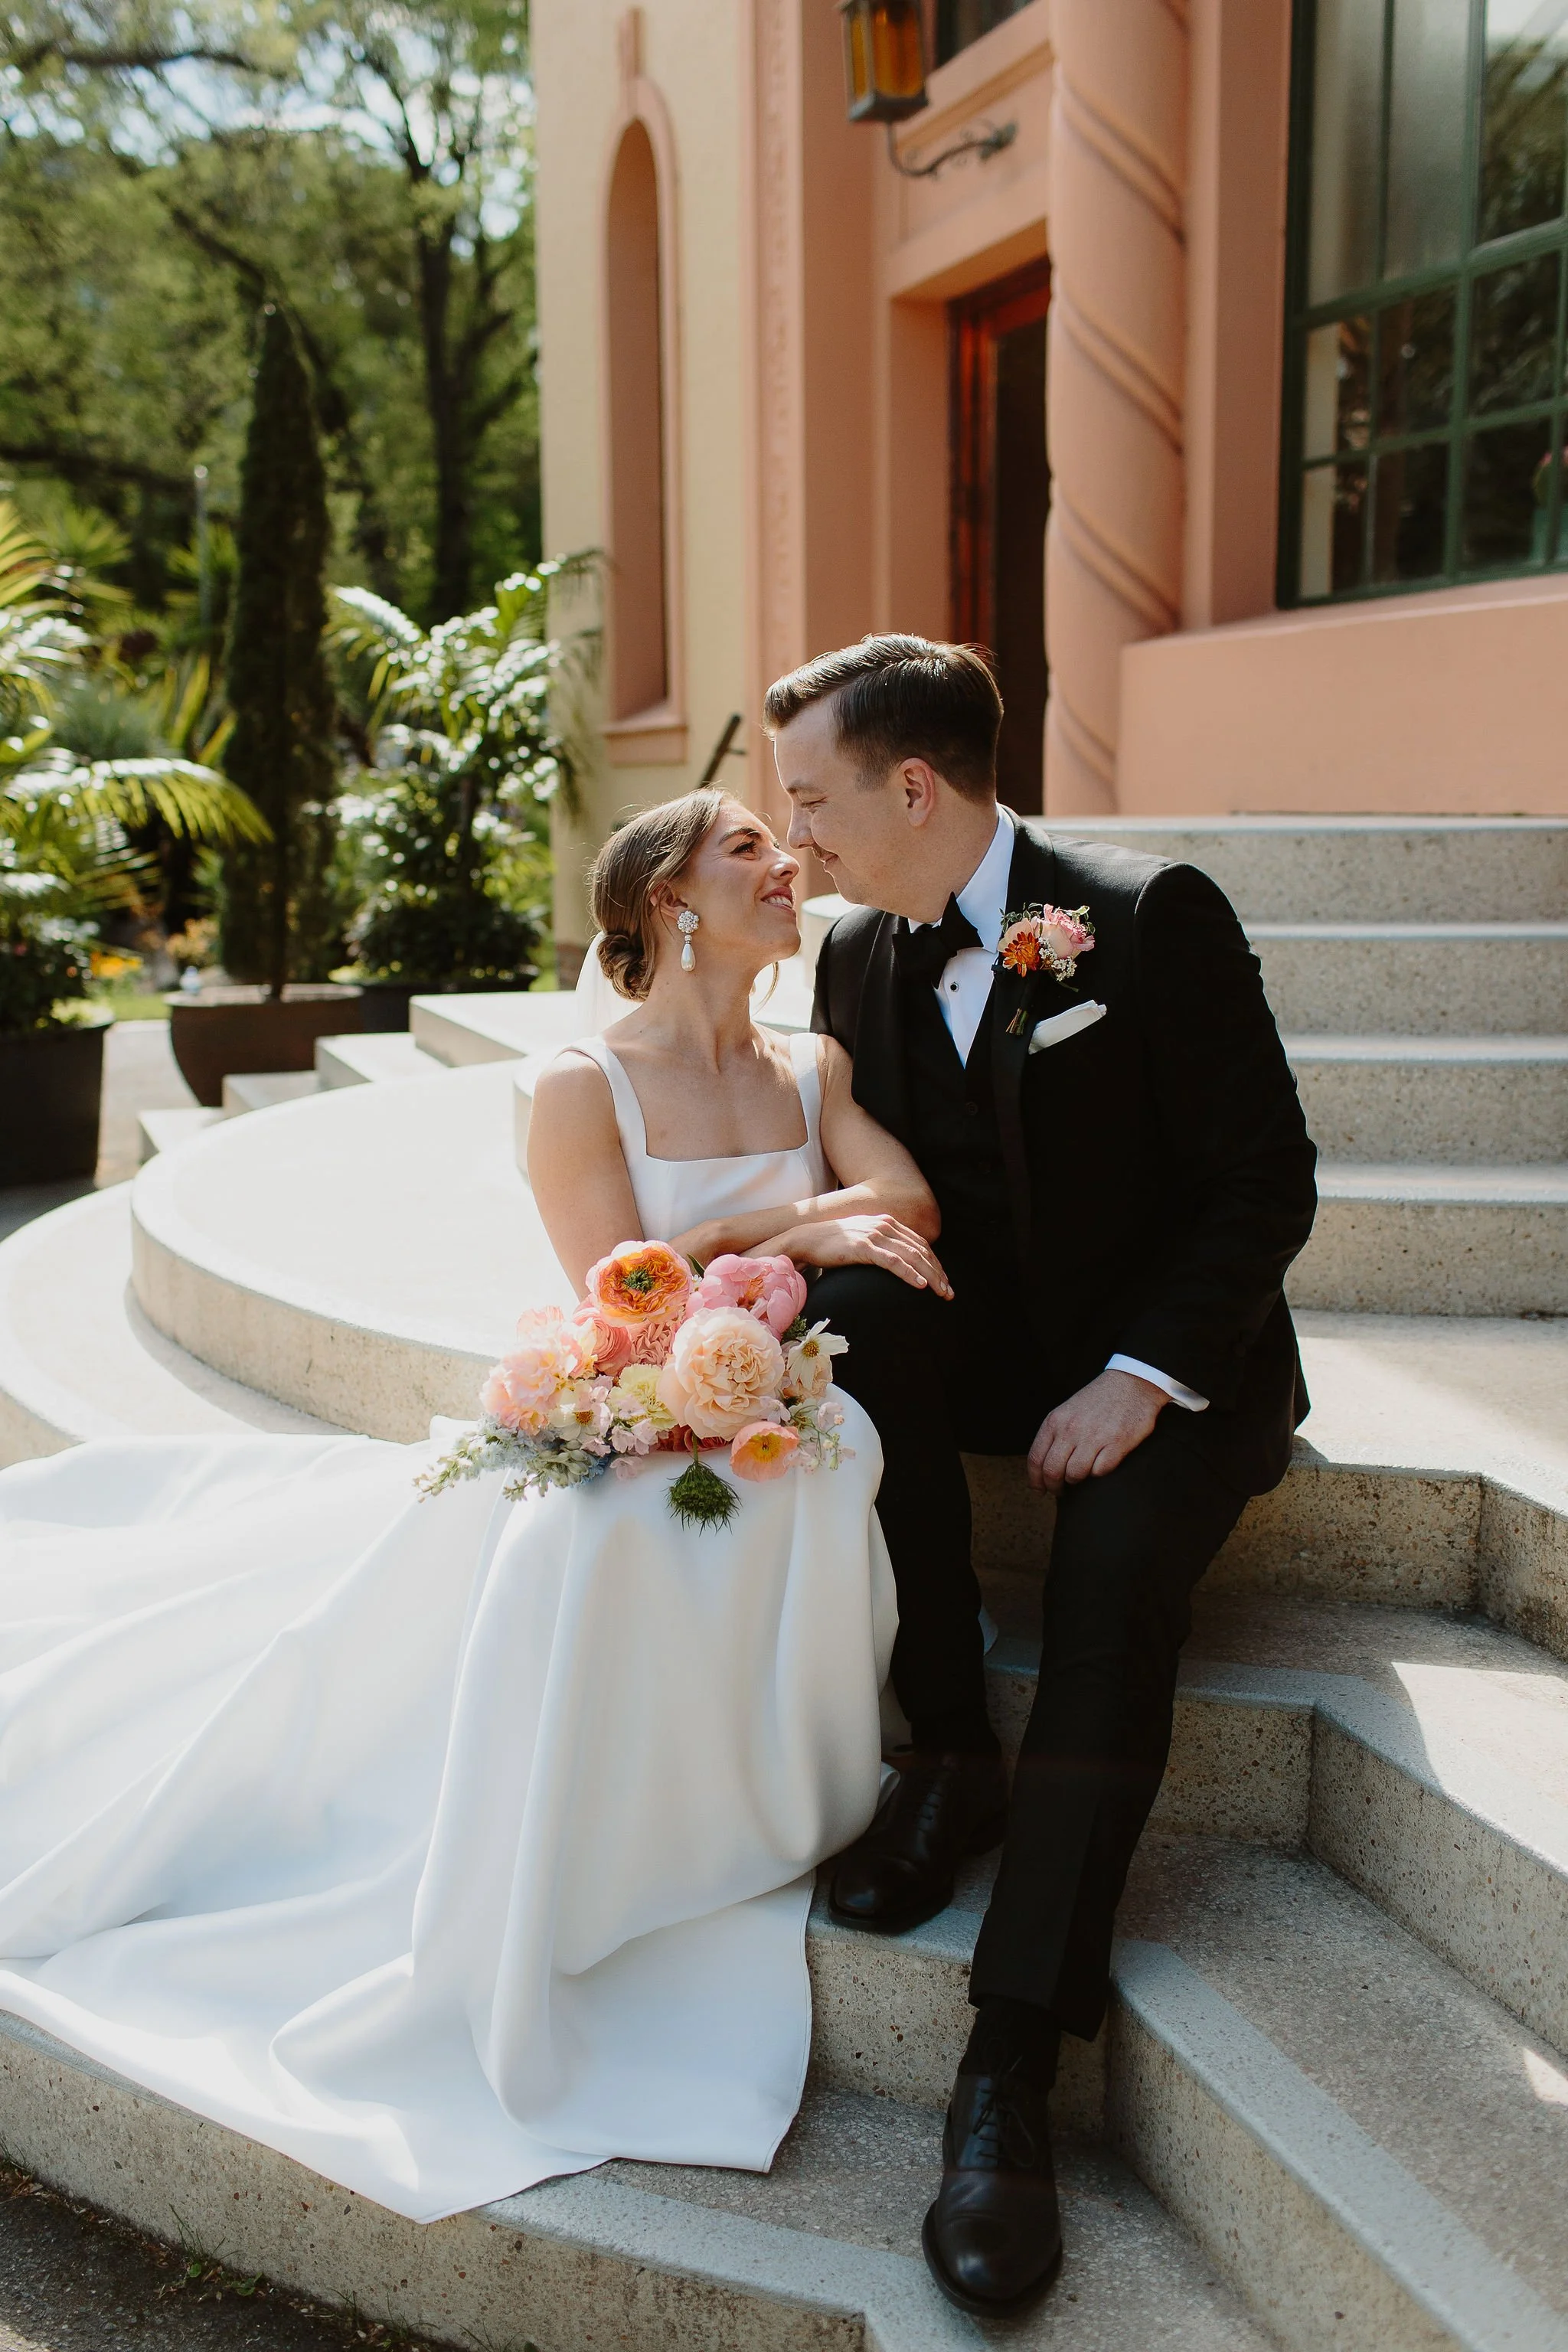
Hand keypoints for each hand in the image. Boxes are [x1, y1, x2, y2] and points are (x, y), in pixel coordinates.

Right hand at [764, 1215, 953, 1296]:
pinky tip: (920, 1286)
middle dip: (938, 1273)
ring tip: (941, 1292)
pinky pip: (892, 1262)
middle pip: (921, 1250)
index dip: (936, 1264)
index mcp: (888, 1223)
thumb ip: (881, 1246)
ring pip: (912, 1256)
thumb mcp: (863, 1240)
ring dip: (930, 1276)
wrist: (806, 1238)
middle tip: (949, 1293)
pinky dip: (909, 1273)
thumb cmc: (833, 1244)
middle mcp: (885, 1225)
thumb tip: (896, 1263)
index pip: (921, 1244)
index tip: (945, 1282)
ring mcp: (874, 1235)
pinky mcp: (863, 1246)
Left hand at [1027, 1369, 1164, 1493]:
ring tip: (1082, 1475)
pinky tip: (1100, 1464)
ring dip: (1077, 1480)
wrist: (1131, 1384)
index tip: (1040, 1490)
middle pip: (1053, 1471)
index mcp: (1055, 1421)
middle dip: (1054, 1487)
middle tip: (1060, 1491)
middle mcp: (1071, 1429)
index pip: (1036, 1459)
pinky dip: (1099, 1473)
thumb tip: (1044, 1466)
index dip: (1036, 1480)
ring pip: (1075, 1474)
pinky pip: (1100, 1471)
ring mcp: (1094, 1436)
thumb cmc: (1098, 1400)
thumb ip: (1055, 1435)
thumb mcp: (1067, 1411)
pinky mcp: (1117, 1443)